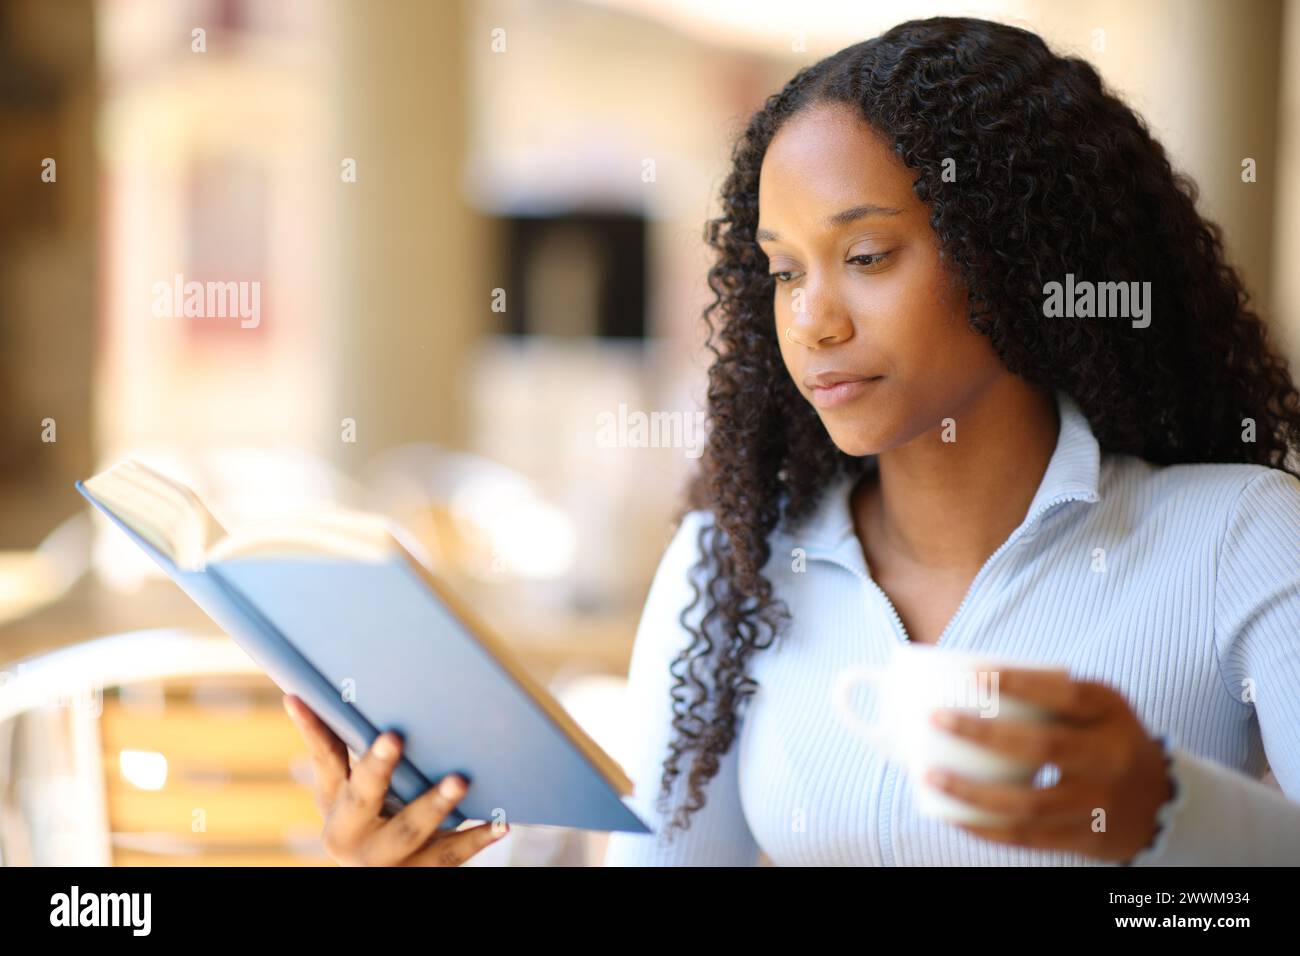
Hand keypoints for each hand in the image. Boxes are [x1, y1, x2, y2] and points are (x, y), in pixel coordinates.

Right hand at [282, 693, 508, 865]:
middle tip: (394, 736)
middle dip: (379, 768)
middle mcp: (352, 838)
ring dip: (437, 805)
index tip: (310, 701)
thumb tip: (298, 696)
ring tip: (461, 780)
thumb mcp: (341, 789)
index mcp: (334, 807)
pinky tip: (500, 822)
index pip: (326, 762)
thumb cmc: (362, 814)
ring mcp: (387, 860)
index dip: (316, 731)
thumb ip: (331, 748)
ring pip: (412, 832)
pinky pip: (450, 857)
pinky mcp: (419, 873)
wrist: (375, 872)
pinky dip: (476, 839)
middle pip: (365, 798)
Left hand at [920, 668, 1172, 861]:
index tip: (969, 674)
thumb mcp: (1096, 708)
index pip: (1062, 694)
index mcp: (1109, 712)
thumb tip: (963, 684)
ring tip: (930, 774)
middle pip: (1042, 746)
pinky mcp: (1086, 838)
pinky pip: (1028, 836)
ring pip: (1029, 803)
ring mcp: (1098, 802)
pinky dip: (985, 827)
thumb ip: (1048, 695)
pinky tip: (951, 814)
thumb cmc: (1104, 738)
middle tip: (934, 718)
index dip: (1018, 683)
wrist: (1163, 800)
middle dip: (982, 733)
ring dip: (972, 792)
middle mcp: (1109, 756)